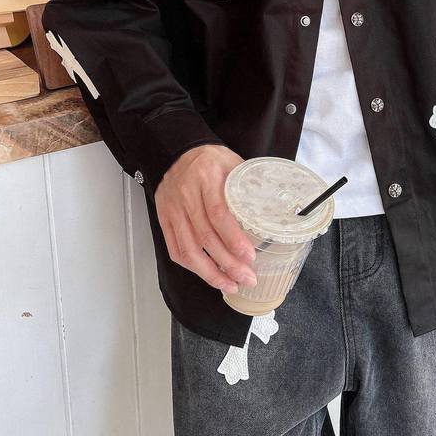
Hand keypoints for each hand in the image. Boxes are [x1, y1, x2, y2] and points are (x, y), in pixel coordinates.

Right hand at [155, 144, 257, 293]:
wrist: (178, 151)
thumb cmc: (211, 159)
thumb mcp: (234, 163)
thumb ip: (248, 187)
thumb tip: (272, 213)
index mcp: (207, 178)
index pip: (218, 214)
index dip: (234, 239)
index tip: (250, 256)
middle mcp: (186, 194)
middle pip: (205, 236)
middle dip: (227, 263)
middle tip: (247, 278)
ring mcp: (172, 209)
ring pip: (188, 249)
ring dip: (210, 272)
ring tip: (230, 284)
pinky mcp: (163, 219)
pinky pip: (175, 249)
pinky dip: (192, 266)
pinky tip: (208, 274)